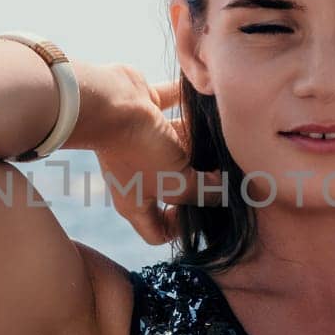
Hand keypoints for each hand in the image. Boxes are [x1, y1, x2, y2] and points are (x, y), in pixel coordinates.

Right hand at [95, 73, 225, 244]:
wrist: (109, 102)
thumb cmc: (139, 150)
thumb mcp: (176, 183)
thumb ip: (204, 192)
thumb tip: (225, 190)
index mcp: (136, 202)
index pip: (157, 232)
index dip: (181, 230)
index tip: (202, 214)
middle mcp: (136, 176)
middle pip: (172, 188)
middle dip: (197, 182)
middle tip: (223, 175)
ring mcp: (139, 144)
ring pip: (176, 149)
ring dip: (197, 142)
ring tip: (223, 139)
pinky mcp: (144, 114)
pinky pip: (170, 110)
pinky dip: (187, 107)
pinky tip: (207, 104)